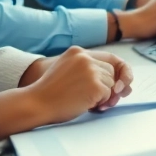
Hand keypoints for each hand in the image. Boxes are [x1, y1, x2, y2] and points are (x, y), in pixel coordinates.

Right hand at [0, 47, 129, 137]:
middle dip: (107, 85)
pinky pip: (108, 94)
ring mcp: (91, 71)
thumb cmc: (50, 93)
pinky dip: (100, 102)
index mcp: (77, 52)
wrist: (36, 103)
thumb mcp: (67, 69)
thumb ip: (87, 69)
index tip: (115, 83)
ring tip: (83, 99)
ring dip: (102, 95)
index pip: (107, 59)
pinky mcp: (95, 85)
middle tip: (95, 97)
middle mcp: (85, 58)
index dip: (113, 72)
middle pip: (111, 72)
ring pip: (111, 83)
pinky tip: (85, 103)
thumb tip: (119, 83)